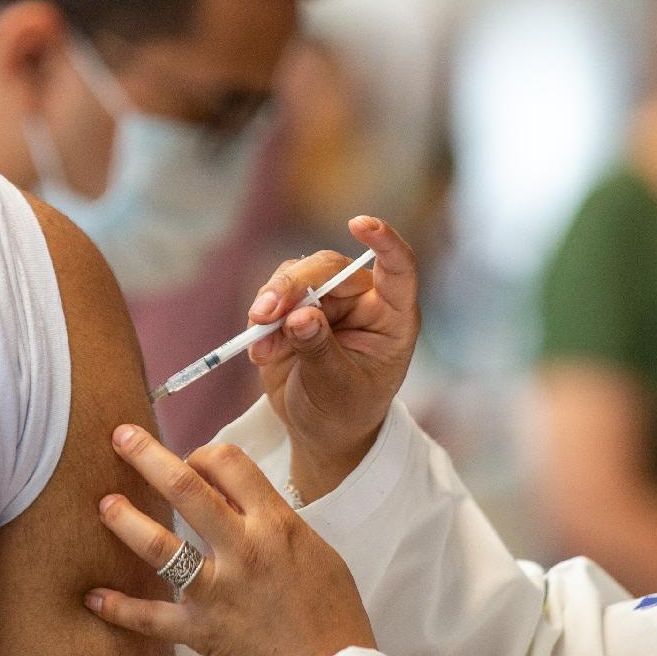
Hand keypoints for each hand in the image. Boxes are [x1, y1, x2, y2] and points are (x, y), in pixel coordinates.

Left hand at [85, 424, 376, 655]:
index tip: (190, 458)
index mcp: (277, 524)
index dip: (202, 453)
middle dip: (147, 456)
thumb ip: (274, 523)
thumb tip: (236, 501)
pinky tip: (94, 597)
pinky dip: (120, 609)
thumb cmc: (334, 615)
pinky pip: (151, 619)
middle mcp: (244, 549)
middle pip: (186, 488)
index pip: (229, 464)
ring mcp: (220, 591)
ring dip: (126, 521)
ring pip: (160, 547)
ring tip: (105, 505)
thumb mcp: (316, 552)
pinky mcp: (203, 632)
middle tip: (121, 436)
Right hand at [246, 215, 418, 501]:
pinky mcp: (293, 311)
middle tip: (266, 312)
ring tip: (259, 338)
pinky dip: (259, 323)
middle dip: (294, 285)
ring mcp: (326, 303)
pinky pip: (272, 299)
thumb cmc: (346, 411)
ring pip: (295, 277)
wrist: (321, 431)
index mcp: (392, 316)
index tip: (360, 224)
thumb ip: (320, 351)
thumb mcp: (338, 388)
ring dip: (271, 301)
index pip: (398, 268)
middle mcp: (361, 300)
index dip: (384, 242)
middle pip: (329, 269)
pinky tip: (258, 353)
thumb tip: (301, 315)